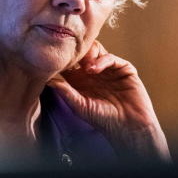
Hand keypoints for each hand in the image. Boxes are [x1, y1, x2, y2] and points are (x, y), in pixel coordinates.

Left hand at [47, 41, 170, 161]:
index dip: (63, 59)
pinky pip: (110, 57)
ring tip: (85, 68)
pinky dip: (102, 60)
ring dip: (88, 54)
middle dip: (75, 52)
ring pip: (95, 50)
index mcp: (80, 78)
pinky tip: (94, 69)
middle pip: (81, 52)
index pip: (69, 62)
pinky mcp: (123, 68)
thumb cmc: (103, 120)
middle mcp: (93, 71)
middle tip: (71, 58)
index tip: (55, 60)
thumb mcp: (80, 105)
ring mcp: (108, 68)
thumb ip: (65, 91)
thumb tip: (47, 79)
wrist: (129, 127)